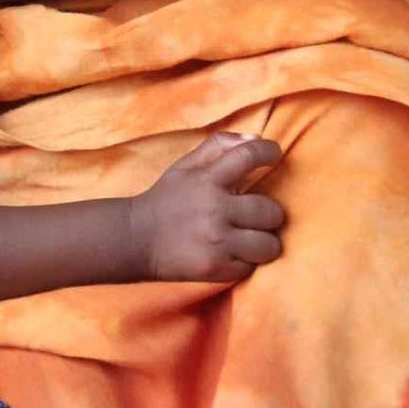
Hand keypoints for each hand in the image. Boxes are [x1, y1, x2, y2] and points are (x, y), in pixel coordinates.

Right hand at [128, 133, 285, 281]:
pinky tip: (227, 254)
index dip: (267, 151)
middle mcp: (215, 210)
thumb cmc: (165, 199)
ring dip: (261, 242)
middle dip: (266, 213)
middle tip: (251, 215)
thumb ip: (219, 147)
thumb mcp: (185, 166)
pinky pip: (252, 267)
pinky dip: (243, 262)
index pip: (248, 155)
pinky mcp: (217, 269)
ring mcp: (217, 242)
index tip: (273, 155)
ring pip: (270, 245)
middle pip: (271, 211)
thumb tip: (256, 138)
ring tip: (246, 239)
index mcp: (207, 180)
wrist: (135, 239)